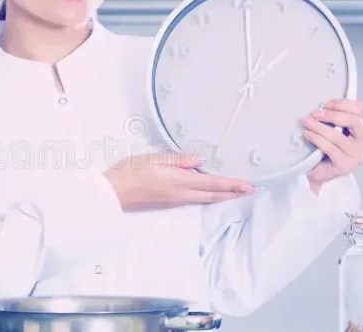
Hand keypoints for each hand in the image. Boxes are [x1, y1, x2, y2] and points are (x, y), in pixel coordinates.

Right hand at [104, 152, 255, 211]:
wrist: (112, 193)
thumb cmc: (129, 173)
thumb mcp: (153, 159)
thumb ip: (178, 160)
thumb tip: (200, 160)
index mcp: (178, 182)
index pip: (211, 184)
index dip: (231, 185)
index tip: (247, 185)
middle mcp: (180, 194)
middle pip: (212, 196)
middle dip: (232, 193)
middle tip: (250, 191)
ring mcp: (174, 200)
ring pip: (204, 199)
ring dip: (222, 196)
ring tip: (235, 193)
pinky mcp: (168, 202)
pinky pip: (194, 200)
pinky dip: (208, 197)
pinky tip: (209, 194)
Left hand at [302, 99, 362, 193]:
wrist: (321, 172)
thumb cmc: (329, 148)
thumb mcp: (337, 129)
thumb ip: (337, 117)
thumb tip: (322, 105)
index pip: (360, 109)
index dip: (342, 103)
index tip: (326, 103)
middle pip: (354, 120)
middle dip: (332, 114)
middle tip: (315, 113)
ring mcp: (358, 155)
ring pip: (339, 135)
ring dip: (320, 127)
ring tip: (307, 122)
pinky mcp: (346, 165)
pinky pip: (330, 148)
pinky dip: (317, 139)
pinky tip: (308, 134)